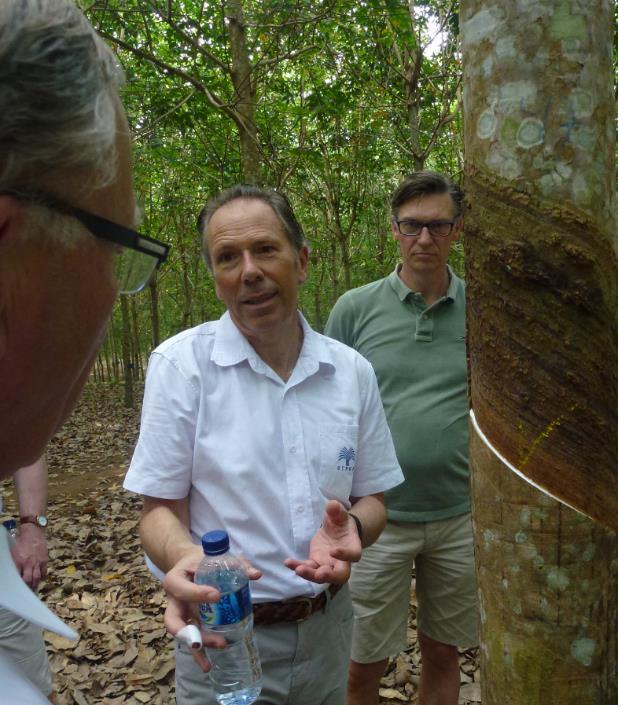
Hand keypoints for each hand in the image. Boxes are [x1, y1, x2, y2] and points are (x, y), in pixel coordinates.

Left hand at [11, 523, 46, 589]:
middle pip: (28, 580)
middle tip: (27, 594)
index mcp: (18, 562)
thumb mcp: (13, 552)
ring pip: (37, 578)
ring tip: (34, 590)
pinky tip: (39, 579)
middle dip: (28, 588)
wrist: (33, 532)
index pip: (18, 578)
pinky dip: (42, 577)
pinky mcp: (44, 560)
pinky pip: (44, 572)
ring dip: (35, 585)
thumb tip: (13, 573)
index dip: (18, 585)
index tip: (17, 591)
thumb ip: (14, 563)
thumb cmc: (21, 542)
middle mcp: (28, 564)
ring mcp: (37, 562)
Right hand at [162, 548, 261, 671]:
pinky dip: (199, 653)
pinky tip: (208, 665)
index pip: (182, 589)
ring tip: (208, 664)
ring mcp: (180, 614)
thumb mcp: (214, 557)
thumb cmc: (201, 560)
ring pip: (182, 635)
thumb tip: (256, 575)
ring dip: (196, 648)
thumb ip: (236, 564)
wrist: (188, 564)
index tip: (217, 595)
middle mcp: (173, 601)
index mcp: (174, 580)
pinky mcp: (189, 622)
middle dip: (192, 633)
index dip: (197, 594)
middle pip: (175, 621)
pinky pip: (191, 639)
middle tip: (216, 637)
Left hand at [284, 500, 361, 584]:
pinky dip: (298, 567)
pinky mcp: (316, 563)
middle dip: (328, 576)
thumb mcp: (340, 514)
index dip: (345, 555)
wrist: (337, 529)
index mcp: (353, 547)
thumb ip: (337, 510)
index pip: (353, 555)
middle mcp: (342, 561)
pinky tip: (288, 563)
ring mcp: (328, 564)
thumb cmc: (341, 522)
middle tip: (318, 574)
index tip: (333, 551)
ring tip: (298, 569)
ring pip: (321, 576)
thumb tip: (333, 505)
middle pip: (339, 575)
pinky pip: (308, 568)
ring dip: (310, 575)